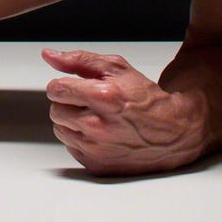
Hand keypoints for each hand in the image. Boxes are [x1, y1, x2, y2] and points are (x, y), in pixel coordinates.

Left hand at [40, 48, 203, 175]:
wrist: (172, 131)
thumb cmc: (145, 98)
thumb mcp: (116, 68)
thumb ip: (78, 60)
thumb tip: (49, 56)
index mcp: (103, 97)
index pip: (56, 89)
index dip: (64, 86)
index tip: (76, 88)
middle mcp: (99, 126)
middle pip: (55, 110)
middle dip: (68, 104)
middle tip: (90, 103)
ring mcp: (98, 149)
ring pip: (60, 130)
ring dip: (73, 122)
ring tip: (97, 118)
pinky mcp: (97, 165)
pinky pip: (71, 147)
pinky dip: (81, 140)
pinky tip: (101, 134)